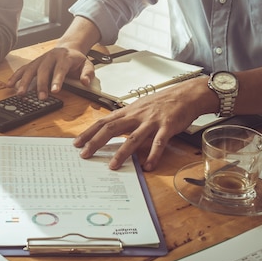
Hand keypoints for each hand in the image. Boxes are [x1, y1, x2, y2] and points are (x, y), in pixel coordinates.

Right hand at [7, 47, 95, 99]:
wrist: (68, 47)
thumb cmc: (76, 59)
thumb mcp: (87, 64)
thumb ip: (88, 74)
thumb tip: (85, 82)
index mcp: (64, 57)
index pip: (60, 69)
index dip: (57, 80)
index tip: (54, 91)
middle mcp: (50, 57)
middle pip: (43, 70)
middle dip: (41, 84)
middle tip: (41, 97)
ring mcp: (40, 59)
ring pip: (31, 69)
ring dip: (24, 82)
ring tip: (20, 93)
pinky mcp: (34, 63)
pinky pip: (23, 69)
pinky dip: (16, 76)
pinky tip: (10, 84)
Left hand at [73, 77, 211, 170]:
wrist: (185, 94)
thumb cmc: (162, 102)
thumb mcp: (139, 108)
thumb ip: (125, 119)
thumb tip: (109, 130)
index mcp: (128, 112)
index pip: (103, 122)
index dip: (89, 132)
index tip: (76, 143)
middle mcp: (136, 116)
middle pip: (112, 128)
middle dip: (96, 142)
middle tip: (85, 154)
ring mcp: (151, 121)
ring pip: (133, 138)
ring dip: (122, 153)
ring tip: (112, 166)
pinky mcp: (167, 127)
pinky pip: (159, 142)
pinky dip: (153, 155)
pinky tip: (148, 166)